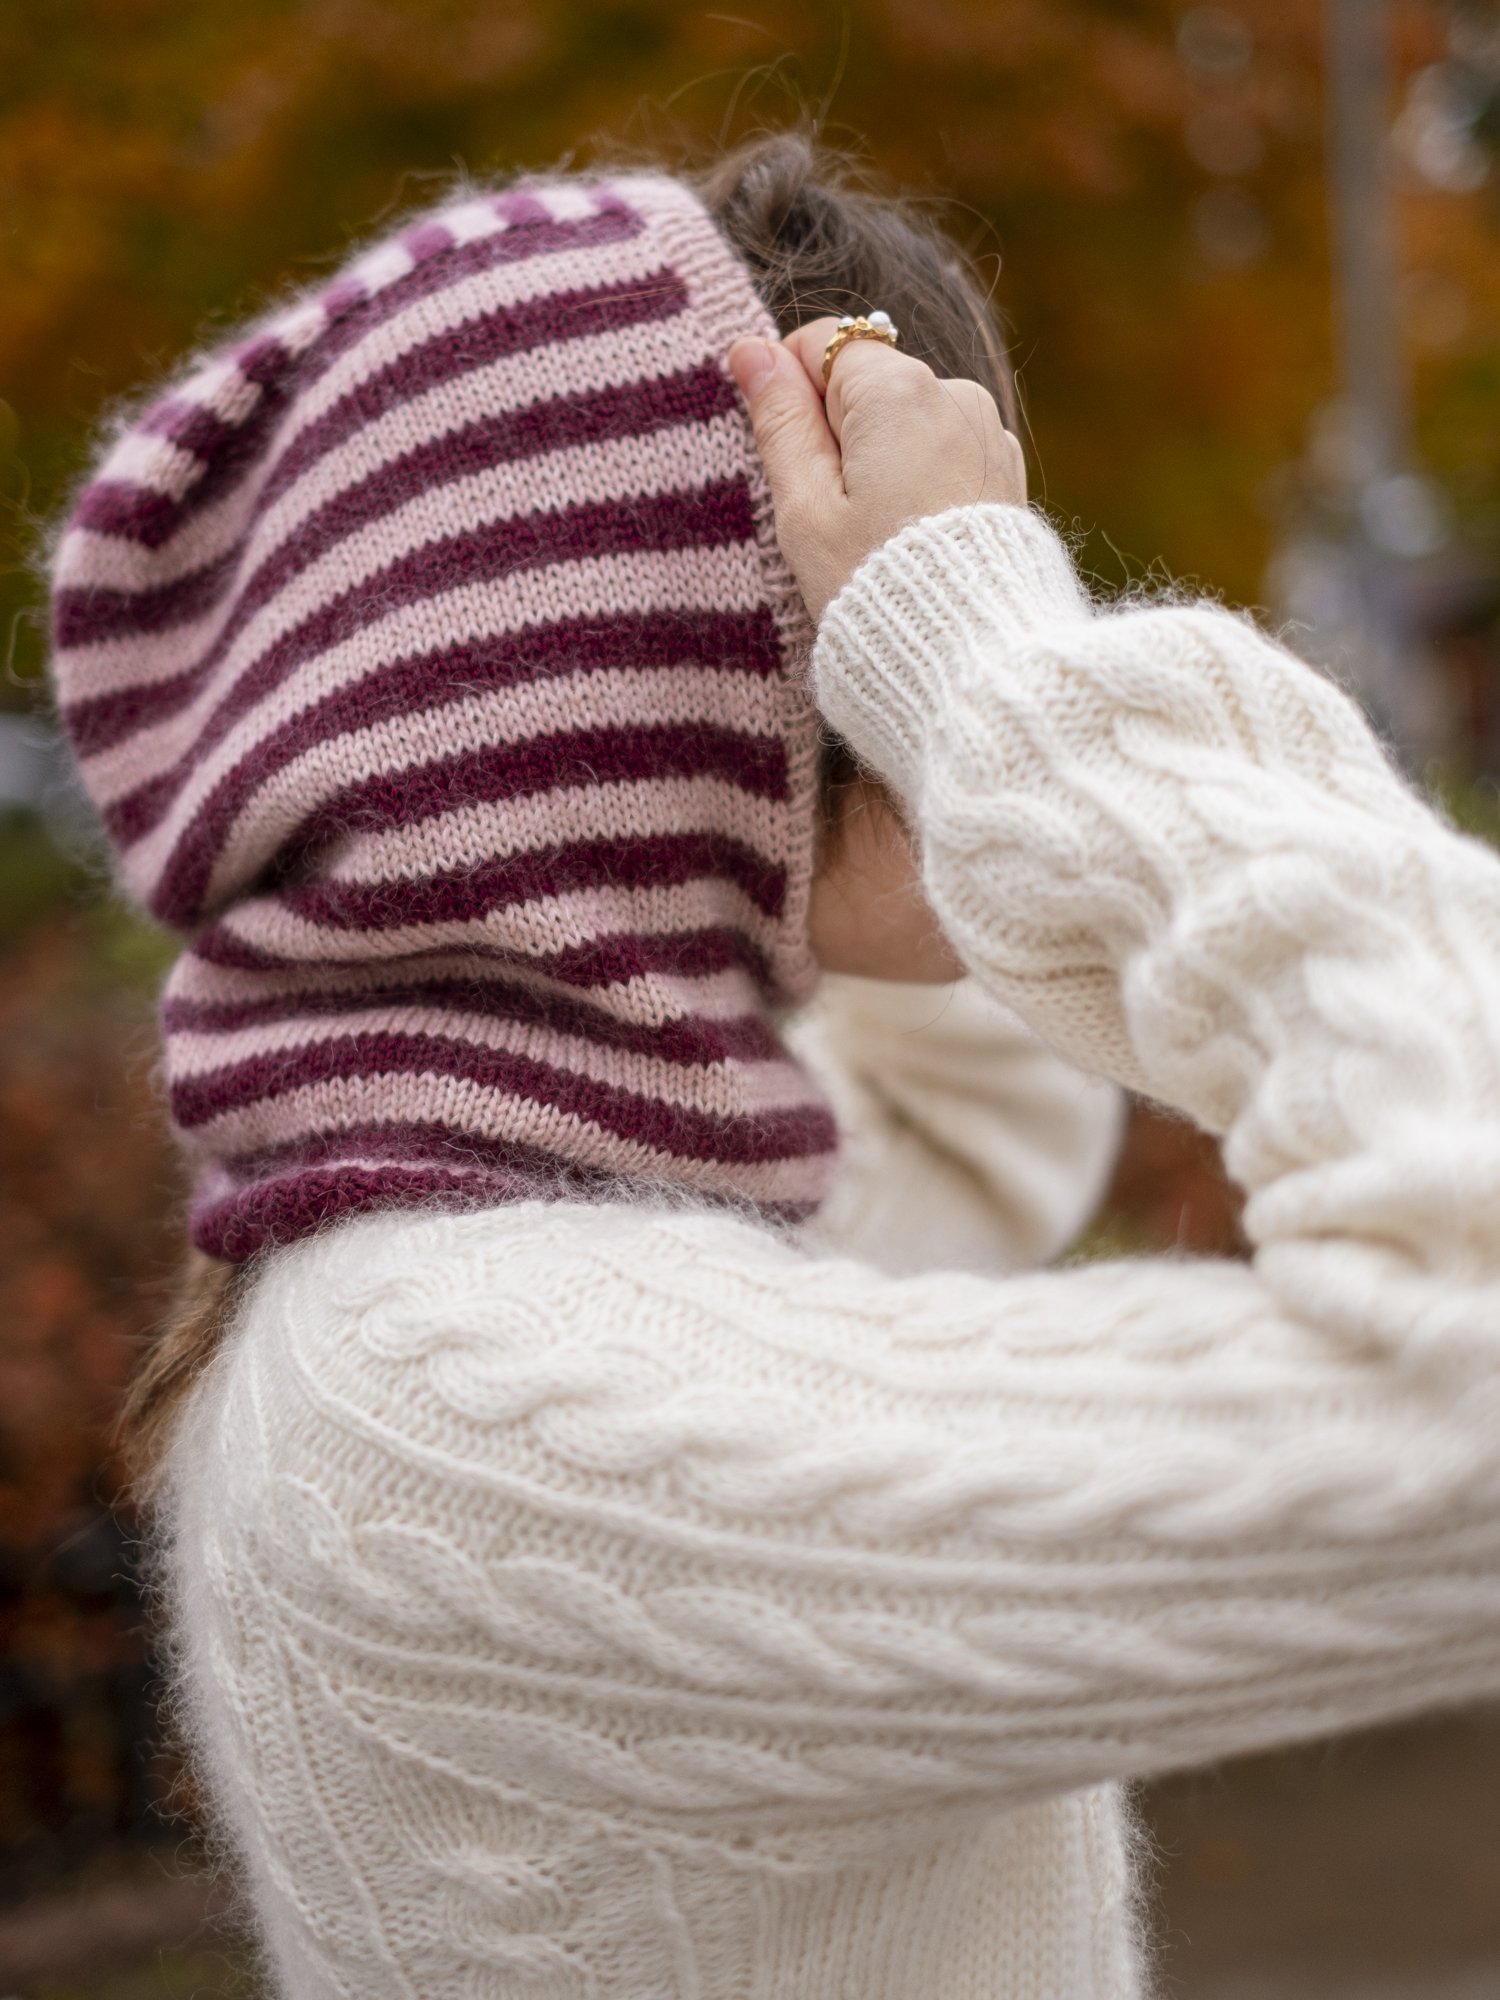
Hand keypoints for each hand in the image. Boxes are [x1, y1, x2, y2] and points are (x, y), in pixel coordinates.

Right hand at [728, 318, 1025, 622]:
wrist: (970, 652)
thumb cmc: (875, 584)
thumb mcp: (805, 506)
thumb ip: (779, 420)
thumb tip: (750, 350)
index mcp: (897, 389)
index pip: (822, 344)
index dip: (791, 396)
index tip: (793, 462)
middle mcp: (953, 392)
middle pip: (867, 385)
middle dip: (838, 435)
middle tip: (832, 514)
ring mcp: (986, 430)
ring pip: (905, 421)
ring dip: (879, 460)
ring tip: (876, 533)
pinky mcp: (1003, 470)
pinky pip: (942, 453)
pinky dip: (919, 481)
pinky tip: (913, 536)